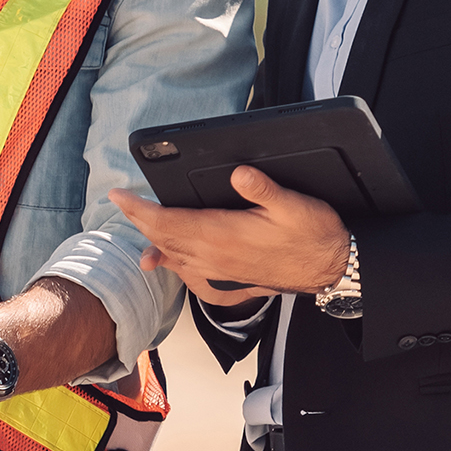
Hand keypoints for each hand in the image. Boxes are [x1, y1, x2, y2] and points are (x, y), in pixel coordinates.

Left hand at [108, 167, 349, 306]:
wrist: (331, 269)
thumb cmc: (314, 235)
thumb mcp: (294, 204)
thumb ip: (263, 189)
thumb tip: (239, 173)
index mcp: (222, 235)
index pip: (168, 221)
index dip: (140, 208)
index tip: (118, 195)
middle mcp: (214, 256)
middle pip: (163, 238)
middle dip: (139, 219)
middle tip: (120, 201)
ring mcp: (220, 270)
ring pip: (173, 254)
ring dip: (151, 239)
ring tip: (135, 225)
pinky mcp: (228, 277)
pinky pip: (189, 271)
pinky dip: (171, 262)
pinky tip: (164, 261)